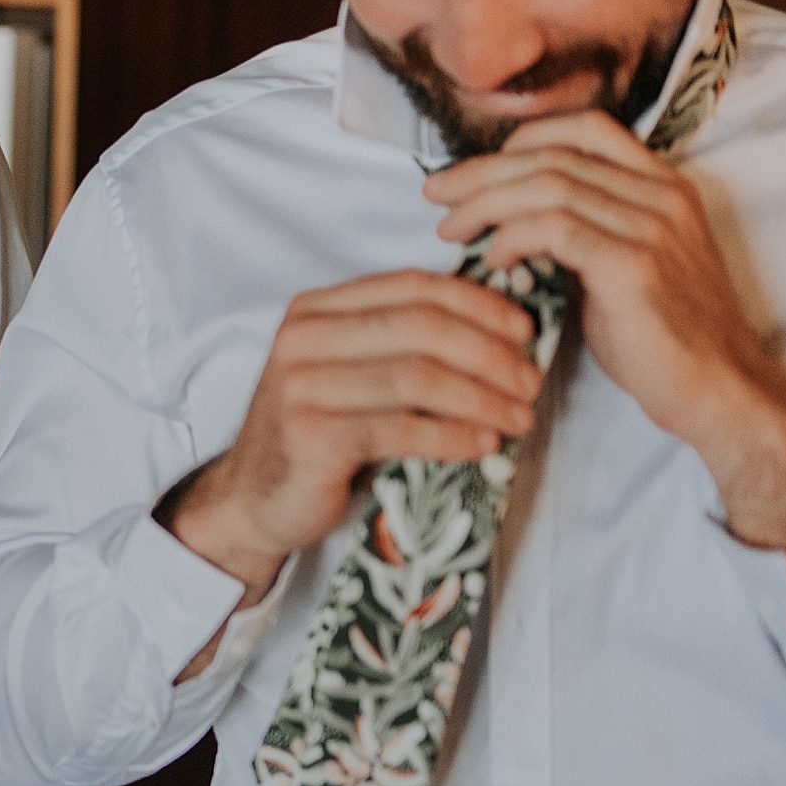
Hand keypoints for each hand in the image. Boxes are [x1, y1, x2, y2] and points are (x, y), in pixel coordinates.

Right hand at [166, 269, 541, 600]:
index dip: (477, 304)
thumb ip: (399, 343)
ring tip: (518, 419)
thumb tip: (499, 329)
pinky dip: (452, 436)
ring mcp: (300, 386)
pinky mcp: (310, 436)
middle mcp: (301, 338)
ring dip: (482, 398)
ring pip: (416, 377)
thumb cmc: (321, 433)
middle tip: (530, 383)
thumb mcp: (351, 372)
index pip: (410, 287)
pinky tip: (483, 445)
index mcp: (315, 309)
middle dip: (489, 354)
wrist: (256, 498)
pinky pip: (400, 429)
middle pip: (420, 328)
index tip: (524, 331)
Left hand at [425, 110, 785, 544]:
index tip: (477, 169)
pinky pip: (554, 229)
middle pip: (552, 155)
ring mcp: (652, 226)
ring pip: (546, 186)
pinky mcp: (634, 265)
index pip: (584, 128)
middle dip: (481, 171)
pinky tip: (491, 258)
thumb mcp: (622, 263)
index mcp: (663, 185)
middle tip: (434, 194)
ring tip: (449, 229)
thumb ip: (580, 230)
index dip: (522, 140)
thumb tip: (509, 216)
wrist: (719, 388)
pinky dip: (512, 236)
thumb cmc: (661, 334)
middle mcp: (661, 195)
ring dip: (484, 204)